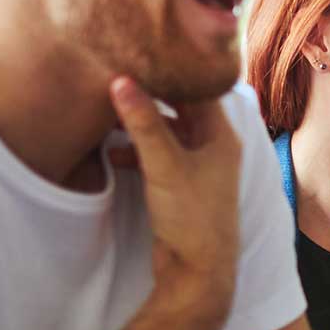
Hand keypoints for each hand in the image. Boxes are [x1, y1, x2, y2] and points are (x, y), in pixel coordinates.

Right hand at [108, 77, 242, 316]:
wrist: (197, 273)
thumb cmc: (192, 217)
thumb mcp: (164, 164)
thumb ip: (143, 123)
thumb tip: (121, 80)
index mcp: (221, 136)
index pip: (198, 89)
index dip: (171, 71)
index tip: (141, 55)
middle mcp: (214, 148)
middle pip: (181, 109)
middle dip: (150, 97)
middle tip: (119, 79)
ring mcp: (199, 168)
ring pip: (167, 134)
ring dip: (140, 126)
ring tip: (108, 116)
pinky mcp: (182, 187)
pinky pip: (159, 157)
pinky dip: (138, 151)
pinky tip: (114, 154)